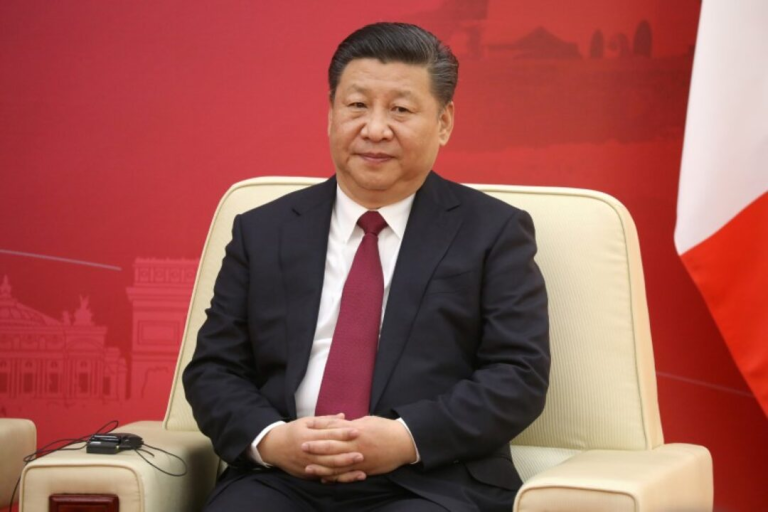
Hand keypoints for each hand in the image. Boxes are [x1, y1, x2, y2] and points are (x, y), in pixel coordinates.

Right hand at [257, 414, 363, 479]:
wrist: (273, 447)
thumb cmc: (292, 431)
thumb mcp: (306, 422)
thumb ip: (325, 420)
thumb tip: (344, 416)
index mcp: (308, 436)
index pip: (328, 435)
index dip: (343, 433)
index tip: (357, 431)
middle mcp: (308, 452)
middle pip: (329, 455)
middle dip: (347, 454)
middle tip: (362, 453)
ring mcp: (307, 464)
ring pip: (328, 468)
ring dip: (345, 468)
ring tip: (360, 466)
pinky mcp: (308, 474)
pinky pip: (325, 477)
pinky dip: (338, 478)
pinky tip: (350, 476)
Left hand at [302, 415, 416, 482]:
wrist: (404, 442)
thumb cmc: (386, 428)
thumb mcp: (368, 421)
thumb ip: (351, 424)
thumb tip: (338, 423)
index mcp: (356, 431)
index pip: (333, 430)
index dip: (319, 431)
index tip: (307, 431)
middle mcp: (356, 445)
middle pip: (331, 447)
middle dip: (315, 448)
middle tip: (301, 447)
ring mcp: (360, 459)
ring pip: (336, 464)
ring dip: (321, 466)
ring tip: (308, 467)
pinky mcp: (365, 469)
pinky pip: (347, 476)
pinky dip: (335, 478)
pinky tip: (325, 479)